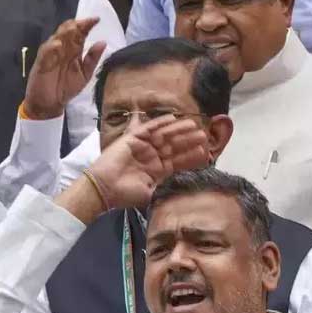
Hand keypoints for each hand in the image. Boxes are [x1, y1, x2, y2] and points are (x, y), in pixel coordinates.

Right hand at [22, 18, 105, 119]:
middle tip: (84, 22)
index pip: (80, 33)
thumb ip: (92, 59)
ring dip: (63, 33)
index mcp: (73, 51)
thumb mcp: (84, 75)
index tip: (96, 19)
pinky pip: (45, 53)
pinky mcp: (41, 64)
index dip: (86, 25)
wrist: (50, 104)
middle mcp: (62, 50)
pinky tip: (58, 44)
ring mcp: (50, 55)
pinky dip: (50, 48)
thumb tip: (103, 42)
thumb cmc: (66, 88)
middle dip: (75, 25)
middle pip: (67, 32)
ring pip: (56, 38)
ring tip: (73, 28)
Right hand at [88, 116, 209, 208]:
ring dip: (178, 130)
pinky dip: (159, 122)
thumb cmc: (127, 194)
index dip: (191, 156)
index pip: (178, 161)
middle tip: (203, 135)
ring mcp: (143, 147)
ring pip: (164, 135)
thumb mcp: (151, 193)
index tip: (205, 152)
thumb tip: (181, 186)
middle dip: (188, 140)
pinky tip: (172, 118)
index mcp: (157, 171)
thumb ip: (165, 187)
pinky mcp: (133, 138)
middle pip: (174, 146)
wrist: (106, 188)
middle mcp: (152, 157)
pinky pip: (149, 127)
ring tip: (193, 125)